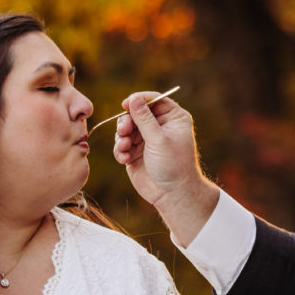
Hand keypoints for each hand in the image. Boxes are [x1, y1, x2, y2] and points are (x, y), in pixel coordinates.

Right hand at [113, 91, 218, 245]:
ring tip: (125, 148)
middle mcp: (159, 126)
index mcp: (173, 118)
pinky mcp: (135, 152)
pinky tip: (125, 159)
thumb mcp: (159, 139)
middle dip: (127, 122)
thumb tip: (134, 99)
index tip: (126, 104)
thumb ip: (144, 118)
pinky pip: (122, 144)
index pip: (154, 100)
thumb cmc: (173, 166)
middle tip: (124, 131)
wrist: (172, 194)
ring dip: (121, 137)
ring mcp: (146, 139)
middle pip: (136, 113)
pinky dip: (121, 150)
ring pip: (126, 128)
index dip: (138, 100)